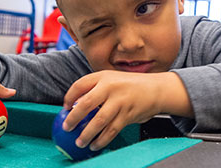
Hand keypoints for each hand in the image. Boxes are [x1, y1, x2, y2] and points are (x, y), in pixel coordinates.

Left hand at [62, 70, 191, 150]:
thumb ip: (95, 88)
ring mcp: (119, 101)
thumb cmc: (129, 85)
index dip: (69, 97)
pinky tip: (95, 145)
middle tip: (67, 128)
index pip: (79, 85)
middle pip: (86, 104)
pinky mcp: (128, 114)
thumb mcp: (111, 79)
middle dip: (73, 118)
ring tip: (79, 142)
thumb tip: (74, 105)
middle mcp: (110, 87)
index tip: (64, 108)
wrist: (155, 89)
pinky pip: (112, 130)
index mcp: (103, 76)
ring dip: (86, 134)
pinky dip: (102, 140)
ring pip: (98, 121)